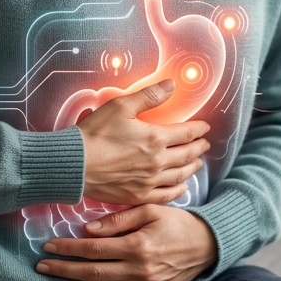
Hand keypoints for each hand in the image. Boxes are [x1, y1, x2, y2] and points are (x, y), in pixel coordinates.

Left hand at [36, 205, 217, 280]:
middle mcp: (140, 271)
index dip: (68, 249)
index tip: (48, 246)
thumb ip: (118, 220)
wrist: (207, 244)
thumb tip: (88, 229)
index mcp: (138, 246)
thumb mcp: (150, 210)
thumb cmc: (176, 222)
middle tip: (41, 268)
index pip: (93, 249)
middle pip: (93, 274)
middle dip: (63, 271)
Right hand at [79, 80, 209, 205]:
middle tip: (205, 144)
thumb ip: (149, 95)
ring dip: (192, 168)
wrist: (75, 164)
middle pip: (187, 155)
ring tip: (197, 163)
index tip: (205, 127)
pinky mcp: (138, 196)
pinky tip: (182, 187)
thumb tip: (171, 85)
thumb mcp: (121, 106)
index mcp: (155, 138)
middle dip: (199, 148)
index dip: (199, 129)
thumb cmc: (95, 133)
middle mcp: (157, 162)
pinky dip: (178, 191)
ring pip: (180, 176)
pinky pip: (166, 195)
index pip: (186, 133)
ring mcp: (148, 181)